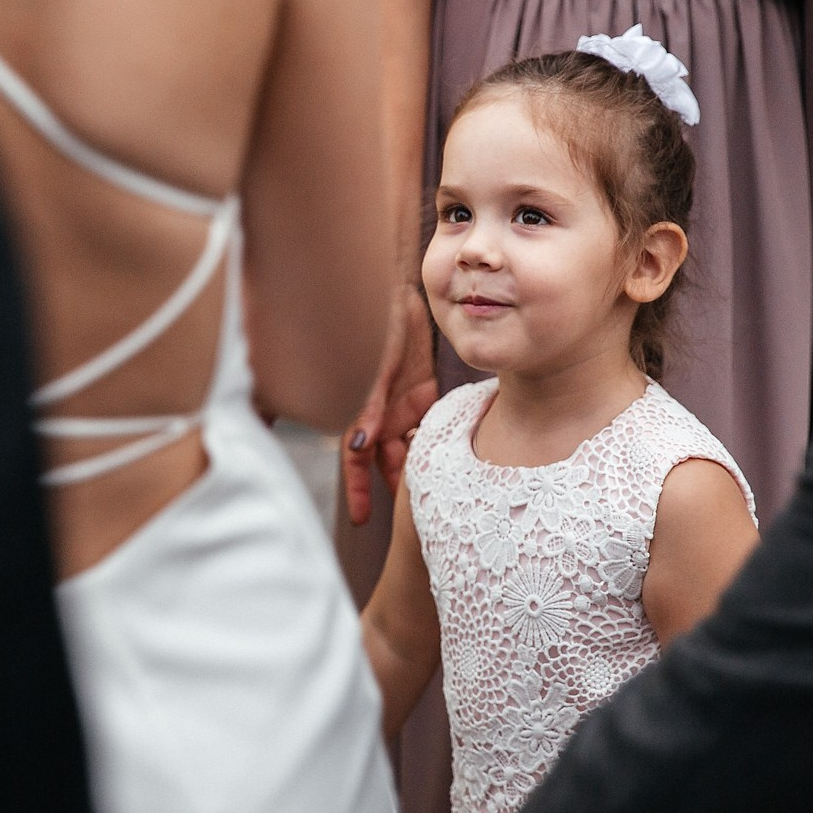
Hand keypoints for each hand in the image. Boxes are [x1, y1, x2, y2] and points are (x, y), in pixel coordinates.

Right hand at [343, 284, 437, 525]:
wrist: (394, 292)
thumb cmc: (375, 327)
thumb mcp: (371, 369)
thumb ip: (366, 408)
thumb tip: (356, 447)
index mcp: (362, 409)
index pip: (356, 459)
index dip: (358, 489)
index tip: (360, 520)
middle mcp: (380, 411)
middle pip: (387, 458)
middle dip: (396, 485)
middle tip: (412, 519)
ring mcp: (402, 402)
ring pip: (411, 444)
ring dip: (420, 465)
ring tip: (436, 495)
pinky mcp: (422, 389)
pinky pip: (428, 422)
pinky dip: (436, 439)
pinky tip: (456, 455)